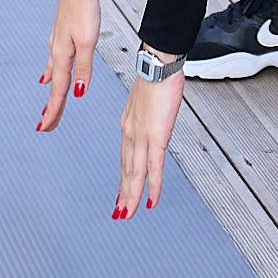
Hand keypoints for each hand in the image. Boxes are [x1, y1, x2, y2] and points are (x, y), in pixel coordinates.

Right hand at [35, 0, 99, 131]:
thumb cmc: (83, 8)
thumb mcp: (88, 42)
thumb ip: (83, 69)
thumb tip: (78, 93)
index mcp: (61, 55)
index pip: (58, 91)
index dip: (53, 111)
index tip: (46, 128)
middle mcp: (56, 51)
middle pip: (54, 86)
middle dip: (51, 107)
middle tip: (46, 125)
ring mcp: (58, 43)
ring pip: (54, 75)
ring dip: (52, 92)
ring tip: (49, 107)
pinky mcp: (62, 35)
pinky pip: (54, 62)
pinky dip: (52, 73)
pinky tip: (50, 74)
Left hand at [113, 57, 181, 218]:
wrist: (157, 64)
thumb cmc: (156, 76)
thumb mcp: (147, 99)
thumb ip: (148, 114)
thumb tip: (153, 119)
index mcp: (129, 124)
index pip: (125, 157)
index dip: (124, 176)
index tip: (122, 191)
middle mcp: (131, 132)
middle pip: (127, 169)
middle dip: (124, 193)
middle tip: (120, 212)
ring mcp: (142, 136)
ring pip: (136, 172)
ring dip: (131, 195)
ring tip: (128, 213)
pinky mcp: (156, 136)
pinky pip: (154, 166)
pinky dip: (153, 185)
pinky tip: (151, 199)